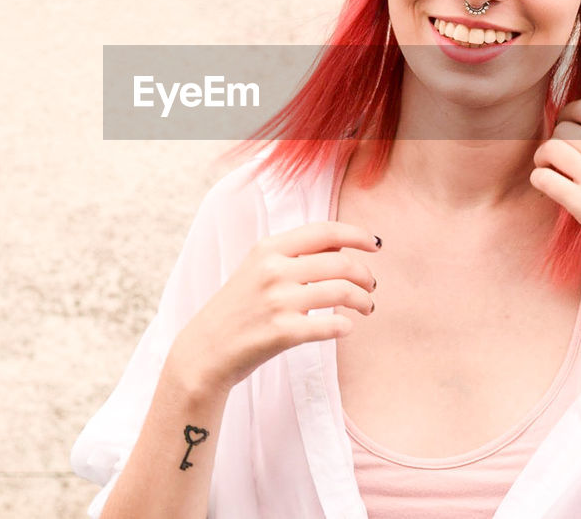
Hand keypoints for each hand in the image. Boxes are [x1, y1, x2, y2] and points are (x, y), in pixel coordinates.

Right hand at [169, 222, 380, 395]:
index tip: (375, 244)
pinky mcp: (282, 332)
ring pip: (342, 292)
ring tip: (366, 308)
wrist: (205, 350)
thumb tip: (341, 246)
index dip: (356, 235)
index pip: (324, 231)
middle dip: (366, 275)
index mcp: (268, 248)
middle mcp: (273, 270)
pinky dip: (346, 326)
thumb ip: (294, 255)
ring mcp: (278, 301)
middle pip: (341, 263)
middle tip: (371, 287)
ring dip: (363, 301)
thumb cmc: (238, 309)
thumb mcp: (257, 269)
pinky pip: (331, 326)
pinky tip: (346, 328)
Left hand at [528, 98, 580, 291]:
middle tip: (558, 160)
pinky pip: (543, 178)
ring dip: (543, 159)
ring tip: (551, 172)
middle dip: (554, 140)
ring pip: (550, 147)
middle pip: (563, 127)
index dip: (567, 116)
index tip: (567, 133)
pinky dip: (539, 181)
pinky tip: (551, 191)